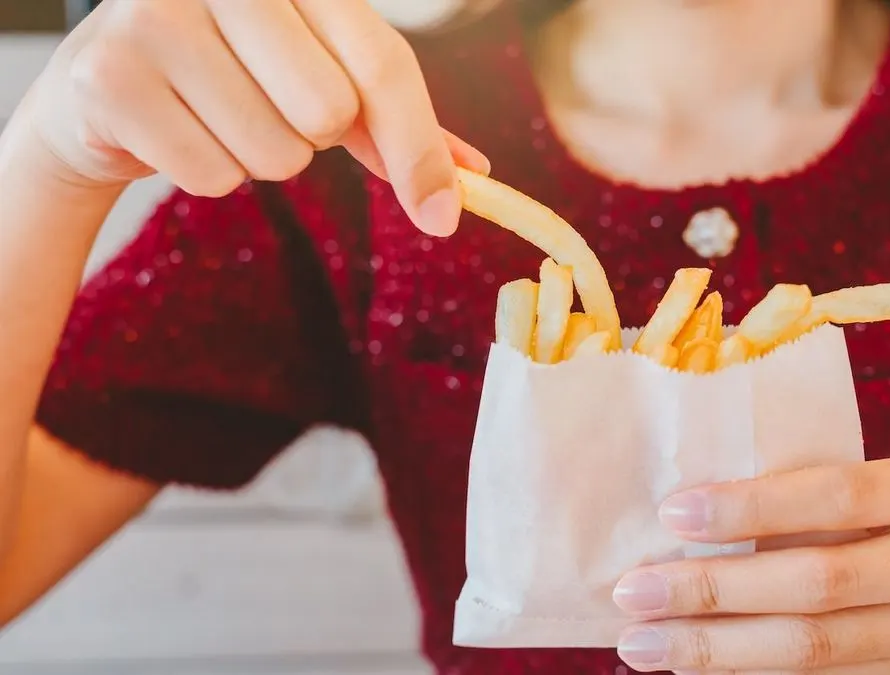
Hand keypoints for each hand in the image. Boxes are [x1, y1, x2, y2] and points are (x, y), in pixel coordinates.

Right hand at [19, 0, 489, 234]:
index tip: (442, 214)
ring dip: (258, 157)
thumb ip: (393, 119)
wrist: (109, 87)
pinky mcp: (110, 76)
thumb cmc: (234, 75)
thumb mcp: (321, 78)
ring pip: (274, 152)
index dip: (418, 146)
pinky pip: (212, 175)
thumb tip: (470, 173)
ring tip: (216, 115)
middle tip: (267, 108)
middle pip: (330, 112)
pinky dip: (208, 172)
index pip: (382, 64)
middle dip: (312, 139)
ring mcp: (156, 17)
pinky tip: (177, 130)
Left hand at [613, 446, 889, 673]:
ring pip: (818, 648)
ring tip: (645, 644)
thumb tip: (683, 516)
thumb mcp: (879, 473)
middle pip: (823, 583)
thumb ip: (808, 486)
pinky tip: (695, 667)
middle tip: (636, 592)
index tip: (673, 514)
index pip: (840, 495)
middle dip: (718, 591)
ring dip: (719, 649)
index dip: (754, 506)